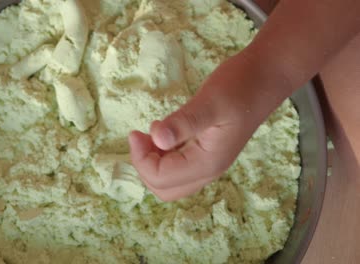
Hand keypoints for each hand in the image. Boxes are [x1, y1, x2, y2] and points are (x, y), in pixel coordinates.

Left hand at [129, 50, 292, 201]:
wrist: (265, 77)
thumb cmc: (240, 85)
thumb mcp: (209, 102)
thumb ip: (183, 122)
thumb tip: (156, 139)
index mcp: (207, 163)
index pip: (161, 178)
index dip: (141, 159)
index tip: (135, 132)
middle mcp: (208, 169)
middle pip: (165, 188)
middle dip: (145, 166)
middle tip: (141, 136)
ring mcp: (208, 162)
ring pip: (171, 180)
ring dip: (153, 162)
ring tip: (150, 134)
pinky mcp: (207, 152)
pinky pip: (178, 166)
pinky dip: (163, 155)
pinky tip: (163, 132)